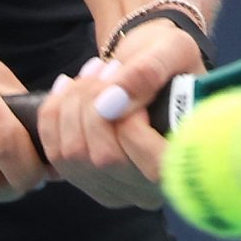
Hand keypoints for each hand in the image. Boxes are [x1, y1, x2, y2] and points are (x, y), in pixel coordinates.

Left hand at [35, 19, 203, 208]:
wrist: (150, 66)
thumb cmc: (171, 60)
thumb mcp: (172, 50)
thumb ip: (148, 72)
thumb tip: (110, 101)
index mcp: (186, 163)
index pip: (154, 167)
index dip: (131, 125)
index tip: (128, 83)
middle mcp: (152, 188)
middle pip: (105, 158)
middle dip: (93, 103)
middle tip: (105, 68)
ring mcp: (117, 189)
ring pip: (73, 155)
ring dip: (72, 104)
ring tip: (92, 74)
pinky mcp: (87, 181)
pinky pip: (55, 153)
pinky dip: (53, 115)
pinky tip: (69, 89)